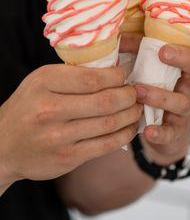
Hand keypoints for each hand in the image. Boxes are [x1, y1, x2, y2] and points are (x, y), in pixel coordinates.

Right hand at [0, 64, 141, 190]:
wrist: (3, 145)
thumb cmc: (28, 106)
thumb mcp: (41, 81)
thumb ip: (71, 75)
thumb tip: (112, 69)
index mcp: (44, 83)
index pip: (92, 78)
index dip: (116, 76)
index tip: (123, 75)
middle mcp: (50, 110)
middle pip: (105, 101)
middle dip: (129, 95)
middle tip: (136, 91)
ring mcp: (59, 137)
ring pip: (109, 123)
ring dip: (131, 114)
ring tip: (137, 107)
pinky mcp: (68, 158)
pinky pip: (106, 145)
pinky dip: (125, 134)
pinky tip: (131, 127)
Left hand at [135, 45, 189, 164]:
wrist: (163, 134)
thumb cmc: (153, 94)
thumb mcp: (148, 74)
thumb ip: (136, 54)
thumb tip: (116, 38)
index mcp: (182, 73)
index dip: (183, 51)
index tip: (163, 48)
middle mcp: (187, 90)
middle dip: (182, 61)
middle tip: (161, 54)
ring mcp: (183, 112)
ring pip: (181, 103)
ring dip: (160, 96)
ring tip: (138, 92)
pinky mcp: (175, 133)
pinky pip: (171, 133)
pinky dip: (160, 133)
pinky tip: (148, 131)